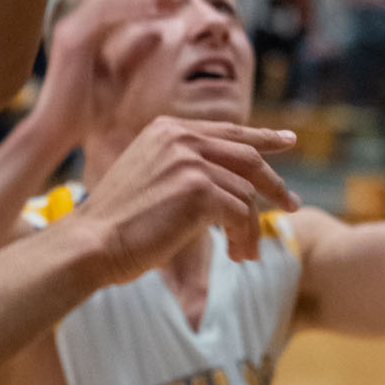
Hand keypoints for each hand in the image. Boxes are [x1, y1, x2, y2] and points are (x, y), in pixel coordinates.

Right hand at [31, 0, 168, 157]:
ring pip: (112, 2)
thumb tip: (158, 34)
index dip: (152, 0)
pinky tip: (154, 8)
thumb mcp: (120, 80)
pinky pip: (104, 15)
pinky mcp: (71, 39)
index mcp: (88, 33)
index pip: (122, 8)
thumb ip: (135, 56)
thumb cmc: (85, 112)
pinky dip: (130, 9)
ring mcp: (71, 29)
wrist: (59, 132)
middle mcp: (77, 26)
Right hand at [82, 118, 296, 284]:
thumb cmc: (118, 220)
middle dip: (274, 183)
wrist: (94, 241)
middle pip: (247, 157)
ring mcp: (190, 162)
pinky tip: (236, 255)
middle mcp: (180, 137)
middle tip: (291, 204)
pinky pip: (241, 214)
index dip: (263, 136)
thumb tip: (230, 181)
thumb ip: (184, 166)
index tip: (288, 140)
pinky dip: (244, 238)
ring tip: (244, 252)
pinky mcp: (199, 190)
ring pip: (246, 194)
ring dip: (251, 228)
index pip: (227, 131)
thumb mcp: (151, 177)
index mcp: (166, 129)